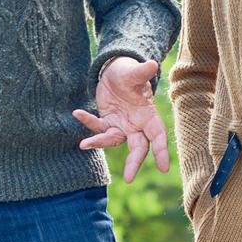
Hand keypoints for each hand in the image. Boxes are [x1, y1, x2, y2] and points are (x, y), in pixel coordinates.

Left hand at [75, 56, 170, 182]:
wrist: (115, 72)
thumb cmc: (129, 73)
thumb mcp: (133, 72)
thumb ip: (141, 72)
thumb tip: (151, 64)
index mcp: (148, 115)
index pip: (157, 136)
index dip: (161, 151)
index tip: (163, 168)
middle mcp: (137, 125)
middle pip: (139, 148)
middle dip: (134, 162)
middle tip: (128, 178)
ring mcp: (121, 126)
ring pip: (114, 141)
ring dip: (100, 143)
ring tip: (84, 144)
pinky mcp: (107, 123)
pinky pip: (98, 127)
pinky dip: (88, 122)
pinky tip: (77, 113)